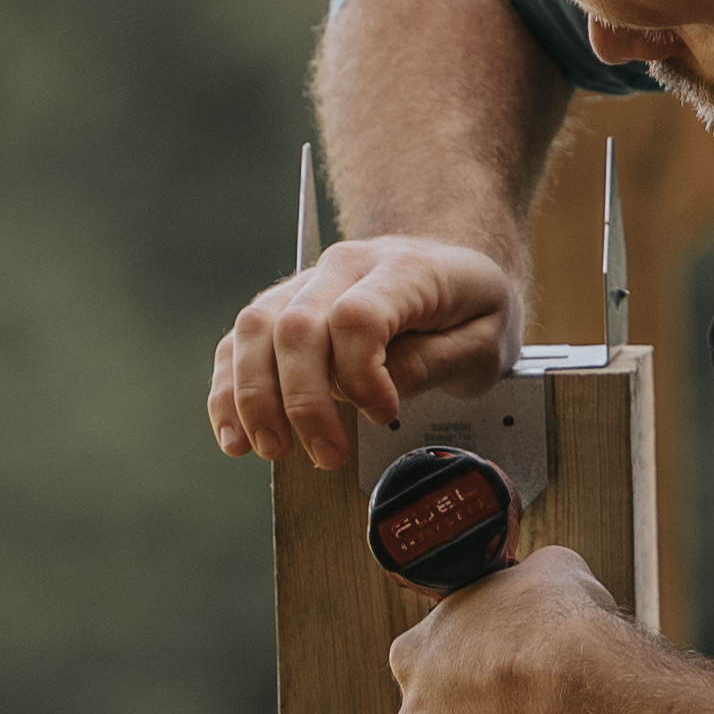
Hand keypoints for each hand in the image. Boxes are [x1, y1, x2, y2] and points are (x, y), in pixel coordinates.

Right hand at [209, 236, 520, 469]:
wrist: (449, 259)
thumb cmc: (469, 305)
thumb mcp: (486, 340)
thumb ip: (437, 363)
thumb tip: (381, 391)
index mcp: (405, 269)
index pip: (357, 316)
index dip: (362, 375)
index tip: (383, 412)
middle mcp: (345, 266)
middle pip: (297, 325)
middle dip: (303, 401)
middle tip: (327, 454)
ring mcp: (307, 283)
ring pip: (255, 328)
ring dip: (254, 397)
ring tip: (272, 449)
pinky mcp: (282, 307)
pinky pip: (238, 342)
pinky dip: (228, 390)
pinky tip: (236, 435)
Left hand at [389, 548, 631, 713]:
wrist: (593, 693)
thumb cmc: (564, 629)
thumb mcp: (544, 570)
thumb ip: (520, 585)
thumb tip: (537, 582)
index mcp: (414, 654)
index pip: (425, 656)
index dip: (468, 655)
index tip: (497, 656)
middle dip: (483, 712)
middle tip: (531, 698)